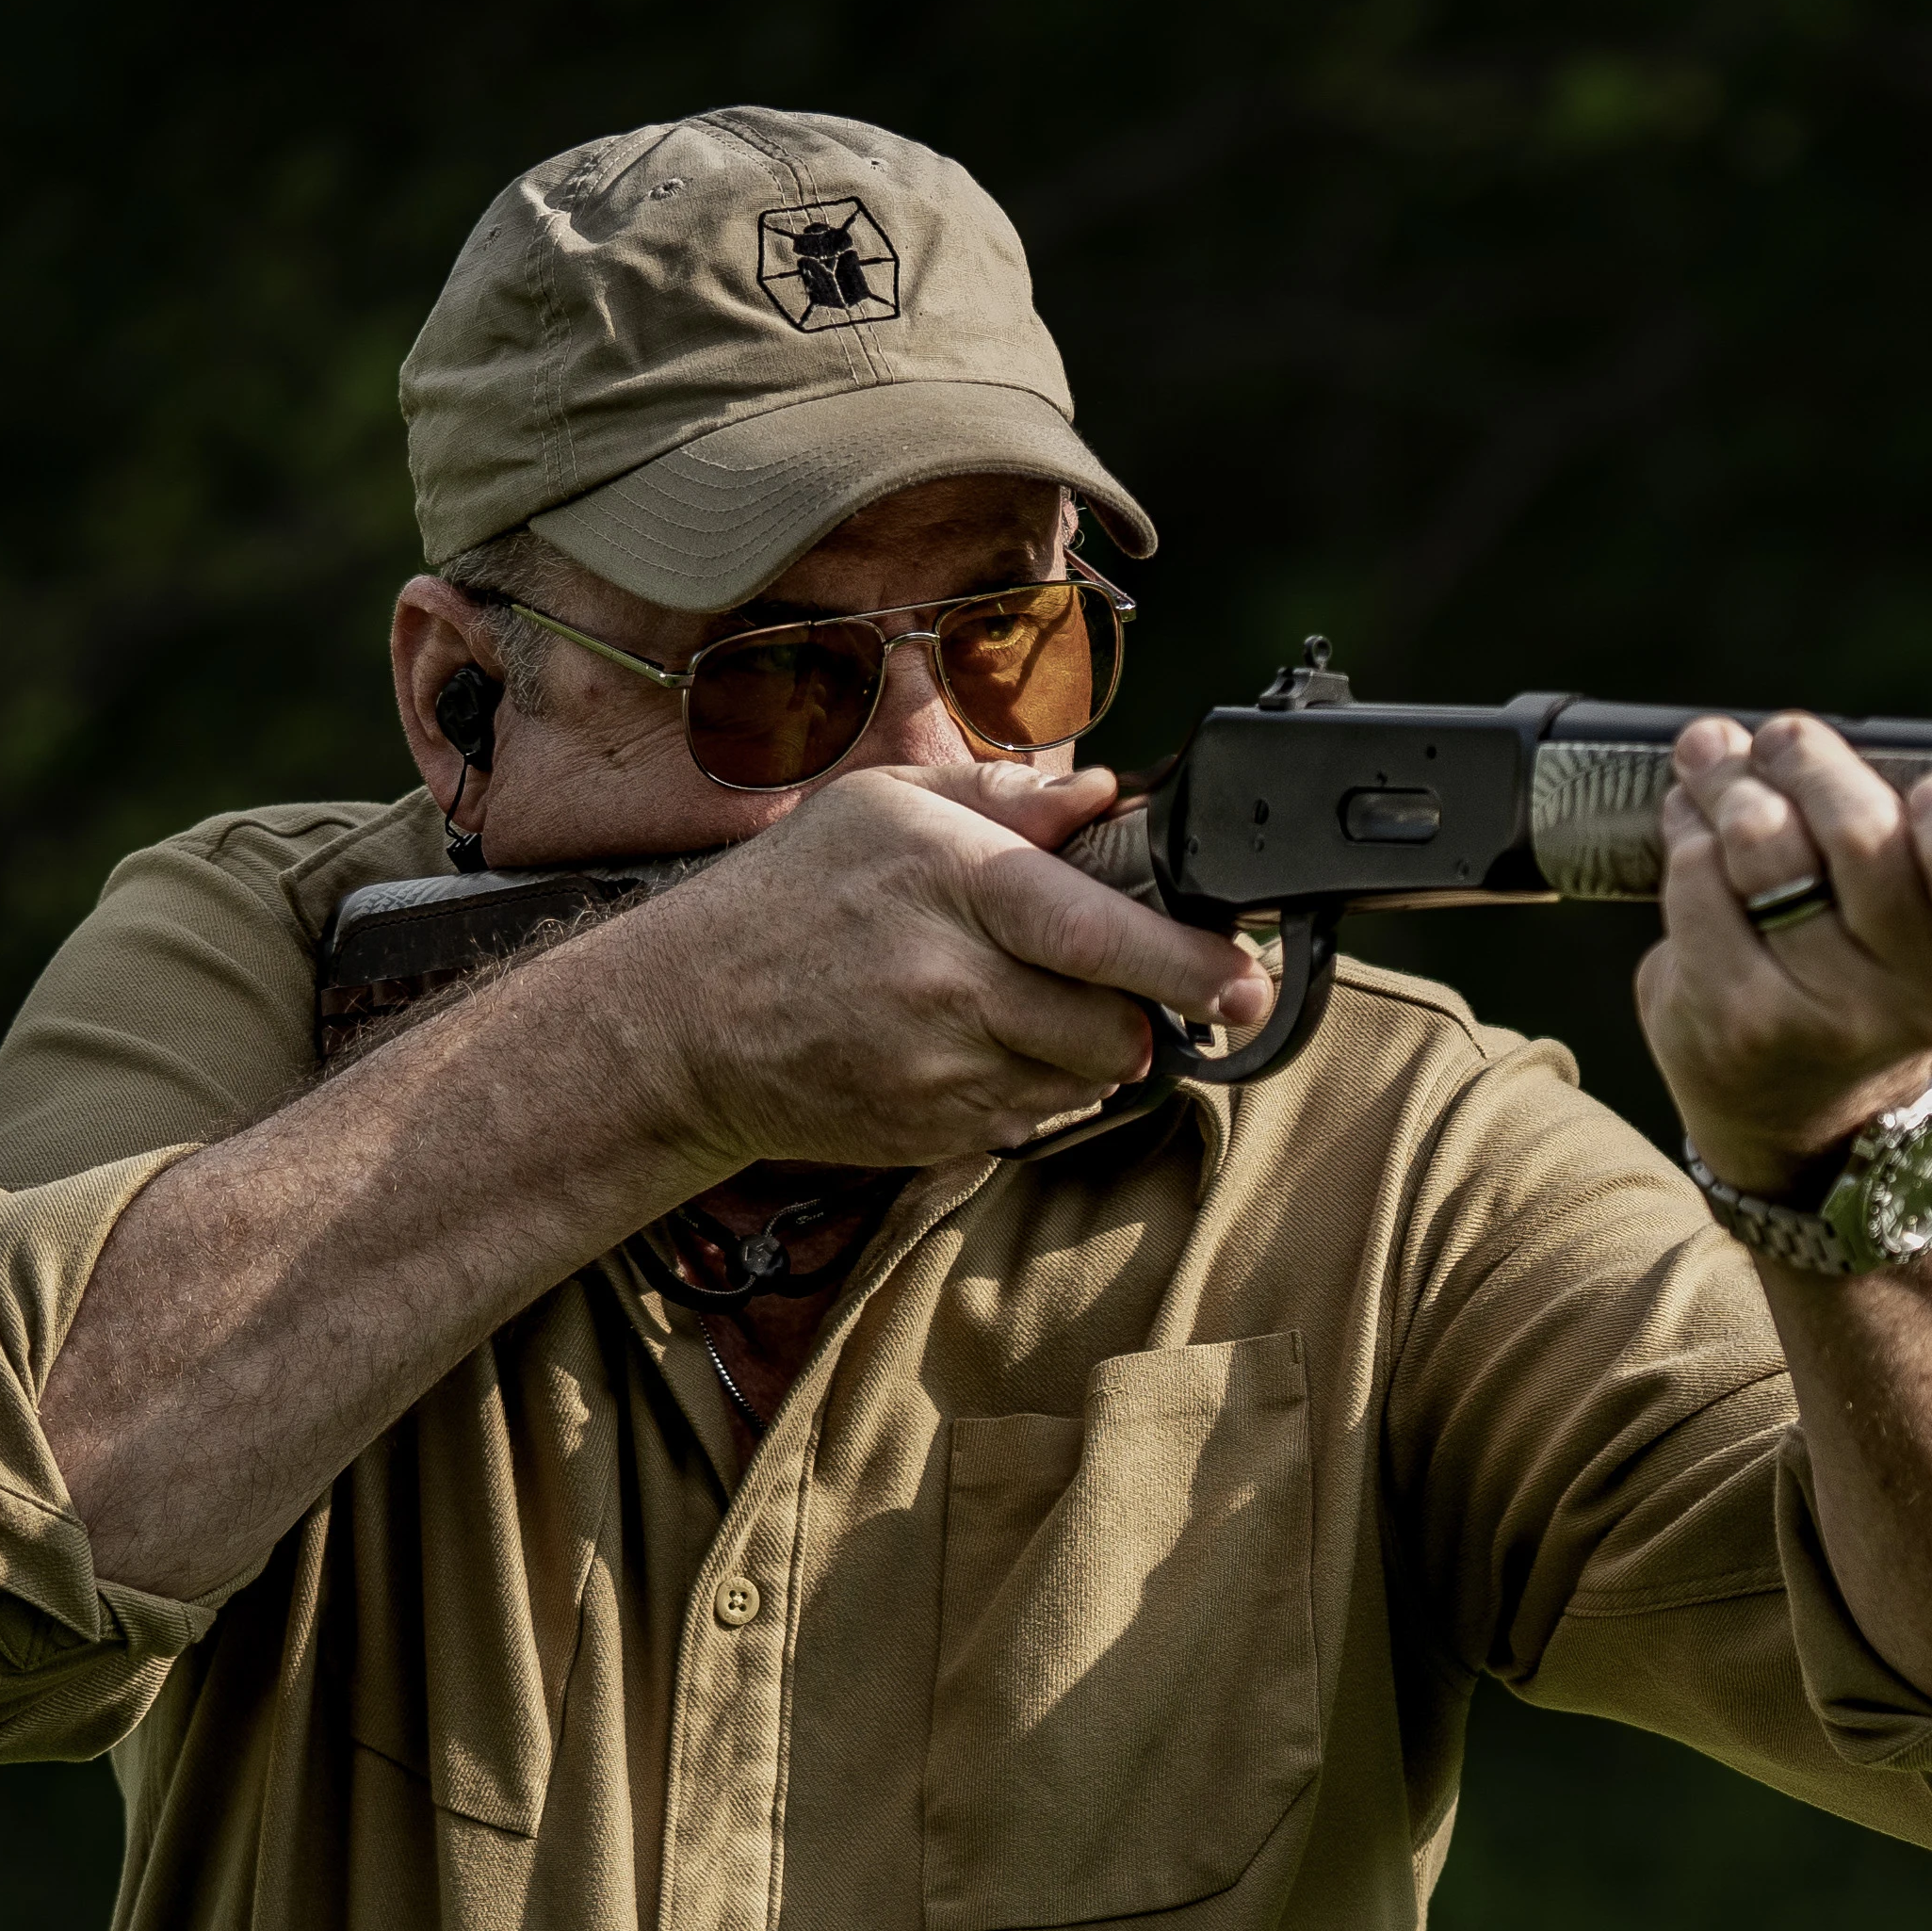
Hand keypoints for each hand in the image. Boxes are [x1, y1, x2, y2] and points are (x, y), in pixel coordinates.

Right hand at [586, 760, 1272, 1167]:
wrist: (685, 1023)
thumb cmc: (790, 899)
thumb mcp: (884, 807)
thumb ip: (1004, 797)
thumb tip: (1103, 797)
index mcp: (948, 883)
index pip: (1095, 932)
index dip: (1185, 961)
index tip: (1247, 980)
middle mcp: (949, 982)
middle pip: (1112, 1026)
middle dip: (1145, 1010)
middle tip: (1131, 980)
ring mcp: (941, 1071)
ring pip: (1085, 1079)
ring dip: (1091, 1048)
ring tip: (1027, 998)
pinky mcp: (935, 1133)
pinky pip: (1036, 1116)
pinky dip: (1037, 1083)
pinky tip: (981, 1040)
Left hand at [1635, 714, 1931, 1194]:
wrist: (1802, 1108)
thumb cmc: (1870, 963)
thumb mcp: (1931, 913)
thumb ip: (1907, 826)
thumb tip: (1784, 738)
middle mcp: (1921, 1004)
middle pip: (1866, 840)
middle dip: (1811, 761)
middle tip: (1784, 740)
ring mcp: (1825, 1018)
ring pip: (1766, 844)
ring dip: (1732, 783)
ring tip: (1718, 766)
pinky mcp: (1736, 1021)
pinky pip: (1699, 880)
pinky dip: (1688, 832)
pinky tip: (1694, 831)